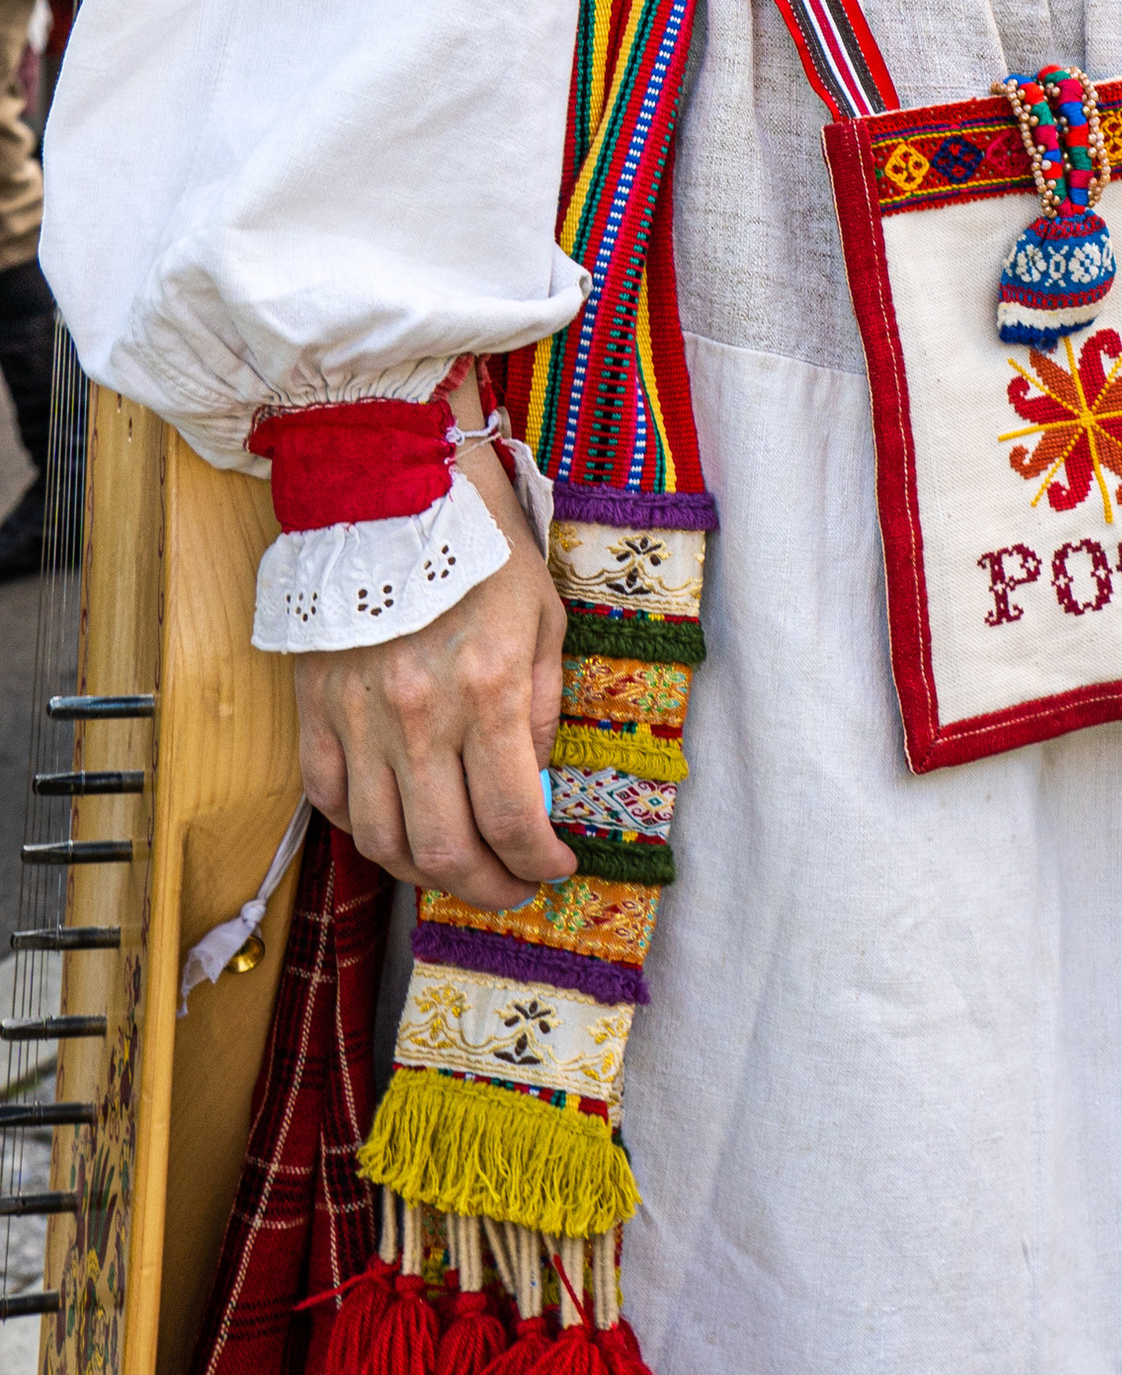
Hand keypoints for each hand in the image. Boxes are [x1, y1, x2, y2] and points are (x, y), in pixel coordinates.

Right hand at [294, 429, 573, 907]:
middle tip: (512, 888)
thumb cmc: (477, 544)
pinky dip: (362, 828)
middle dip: (488, 888)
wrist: (387, 485)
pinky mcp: (314, 710)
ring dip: (424, 872)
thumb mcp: (541, 616)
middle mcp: (418, 719)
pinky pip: (329, 799)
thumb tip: (532, 781)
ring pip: (381, 840)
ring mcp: (358, 719)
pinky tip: (395, 824)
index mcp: (487, 692)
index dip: (537, 863)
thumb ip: (538, 705)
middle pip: (445, 851)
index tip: (554, 867)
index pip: (512, 820)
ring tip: (457, 866)